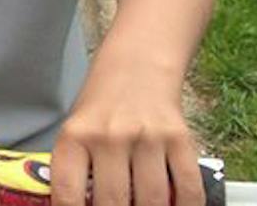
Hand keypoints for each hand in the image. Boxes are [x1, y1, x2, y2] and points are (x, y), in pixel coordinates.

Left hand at [51, 61, 200, 205]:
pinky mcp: (179, 139)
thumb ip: (77, 171)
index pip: (68, 193)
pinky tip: (174, 205)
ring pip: (151, 202)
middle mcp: (110, 136)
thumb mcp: (77, 131)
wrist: (137, 65)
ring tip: (141, 205)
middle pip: (113, 203)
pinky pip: (188, 190)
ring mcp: (147, 137)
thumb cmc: (103, 104)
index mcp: (76, 136)